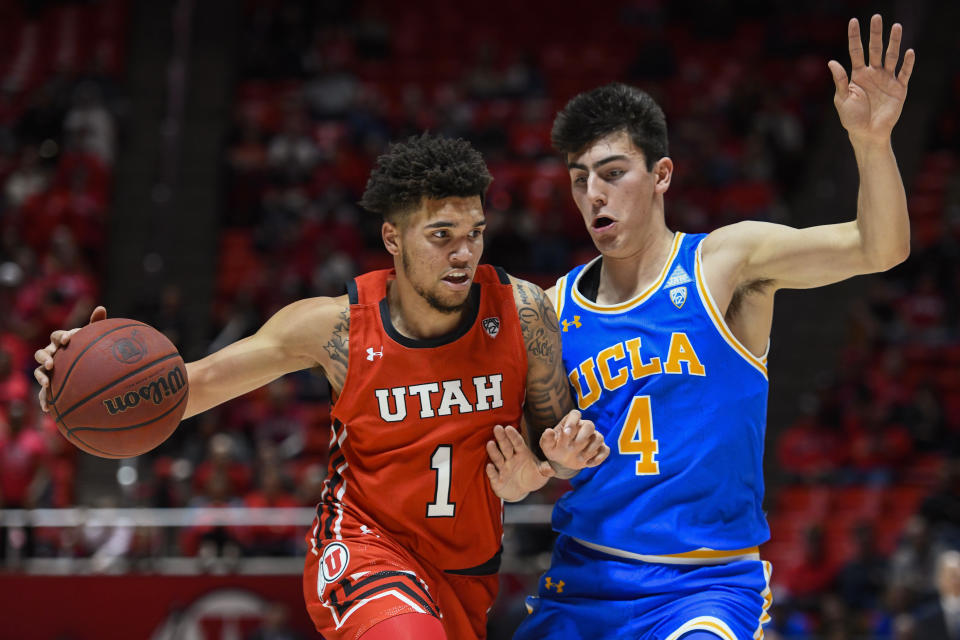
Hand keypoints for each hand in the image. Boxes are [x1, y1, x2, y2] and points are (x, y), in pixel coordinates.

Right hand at [34, 305, 106, 411]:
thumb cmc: (90, 351)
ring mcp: (49, 370)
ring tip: (47, 383)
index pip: (58, 336)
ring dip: (41, 376)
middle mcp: (52, 354)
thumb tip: (101, 307)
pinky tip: (48, 408)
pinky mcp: (49, 385)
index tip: (69, 340)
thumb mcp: (93, 339)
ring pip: (38, 371)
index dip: (61, 336)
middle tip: (51, 363)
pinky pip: (43, 393)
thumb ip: (96, 324)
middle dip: (44, 357)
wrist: (88, 371)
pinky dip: (44, 399)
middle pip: (42, 352)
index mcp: (62, 342)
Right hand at [486, 425, 553, 501]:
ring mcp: (503, 469)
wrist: (521, 491)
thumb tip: (552, 469)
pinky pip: (494, 475)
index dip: (513, 436)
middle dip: (501, 438)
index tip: (509, 428)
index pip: (517, 442)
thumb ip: (545, 469)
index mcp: (521, 453)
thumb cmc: (531, 477)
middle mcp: (510, 459)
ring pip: (498, 458)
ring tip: (490, 443)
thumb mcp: (541, 473)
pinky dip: (491, 471)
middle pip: (506, 447)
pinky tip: (489, 466)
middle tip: (497, 428)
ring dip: (494, 451)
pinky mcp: (497, 480)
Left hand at [540, 410, 609, 477]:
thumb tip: (548, 431)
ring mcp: (593, 438)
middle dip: (583, 436)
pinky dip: (599, 458)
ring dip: (590, 449)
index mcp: (570, 422)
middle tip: (573, 448)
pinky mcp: (599, 449)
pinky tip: (588, 464)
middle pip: (590, 424)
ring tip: (579, 458)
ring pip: (599, 437)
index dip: (572, 422)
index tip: (566, 433)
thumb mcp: (547, 445)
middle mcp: (583, 428)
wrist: (562, 461)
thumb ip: (547, 438)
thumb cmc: (554, 449)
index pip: (575, 414)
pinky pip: (605, 450)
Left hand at [828, 15, 914, 144]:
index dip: (854, 37)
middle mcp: (873, 73)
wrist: (866, 134)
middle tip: (876, 18)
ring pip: (891, 56)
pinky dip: (907, 64)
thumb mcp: (842, 99)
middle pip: (875, 49)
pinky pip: (904, 73)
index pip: (856, 51)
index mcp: (858, 74)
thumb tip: (832, 62)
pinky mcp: (899, 88)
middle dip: (875, 34)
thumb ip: (840, 80)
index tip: (853, 21)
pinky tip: (909, 52)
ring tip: (896, 27)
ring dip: (894, 43)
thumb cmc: (851, 118)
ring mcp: (887, 79)